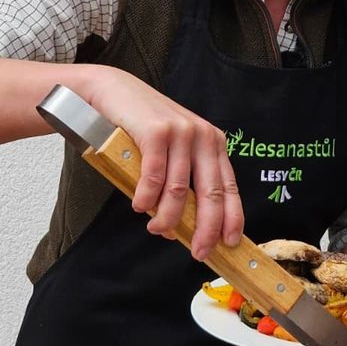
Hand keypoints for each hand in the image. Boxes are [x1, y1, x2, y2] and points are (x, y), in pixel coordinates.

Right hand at [82, 66, 243, 260]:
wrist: (115, 92)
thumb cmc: (144, 127)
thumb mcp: (174, 151)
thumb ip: (183, 181)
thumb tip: (181, 228)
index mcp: (213, 143)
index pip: (229, 187)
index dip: (232, 218)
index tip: (229, 243)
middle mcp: (203, 136)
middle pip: (210, 194)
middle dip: (205, 229)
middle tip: (197, 252)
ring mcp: (181, 132)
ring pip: (179, 190)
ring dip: (167, 217)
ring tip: (155, 228)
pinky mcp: (156, 132)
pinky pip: (155, 176)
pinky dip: (146, 197)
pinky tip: (139, 206)